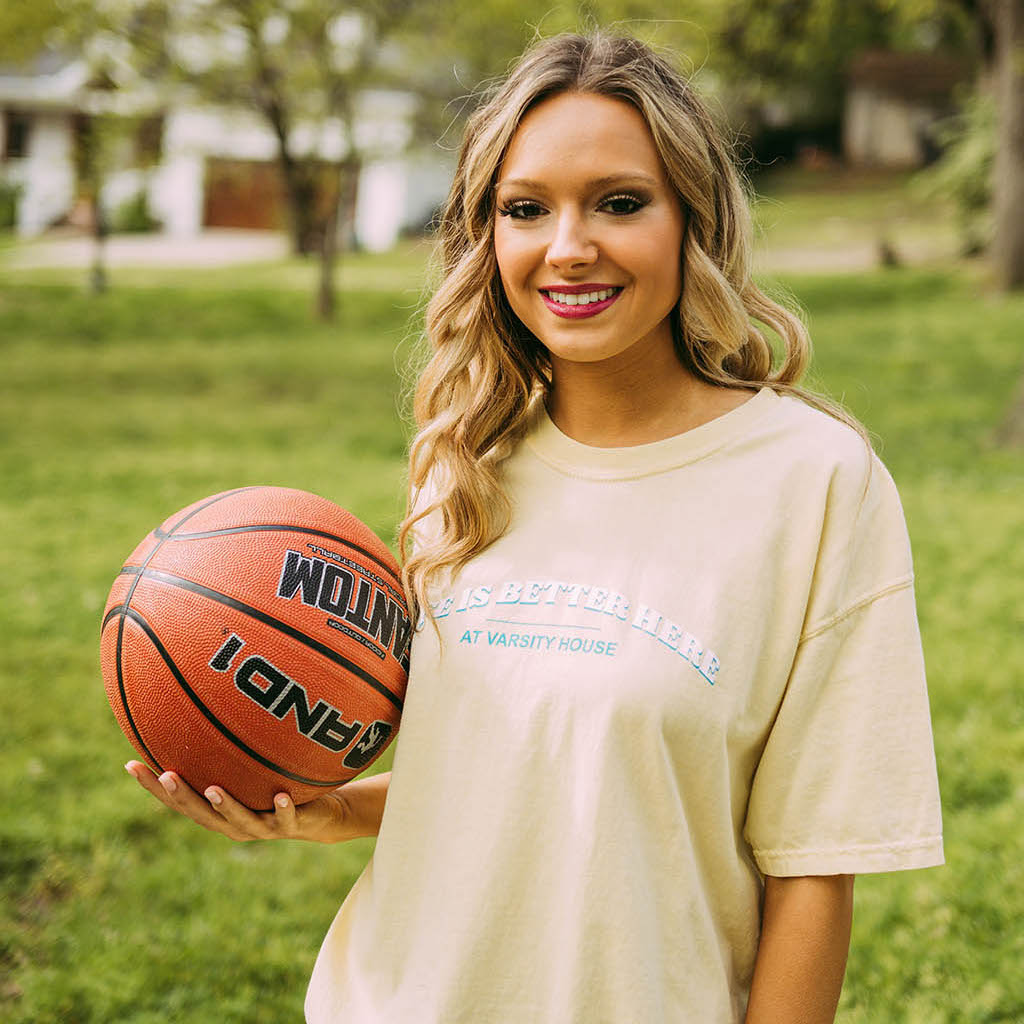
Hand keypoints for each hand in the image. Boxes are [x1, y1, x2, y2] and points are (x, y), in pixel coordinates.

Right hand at [125, 760, 356, 843]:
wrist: (321, 815)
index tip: (129, 764)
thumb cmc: (276, 787)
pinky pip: (287, 816)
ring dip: (226, 806)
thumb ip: (228, 750)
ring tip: (214, 790)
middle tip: (165, 775)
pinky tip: (280, 795)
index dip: (153, 786)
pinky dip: (282, 807)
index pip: (179, 799)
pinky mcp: (292, 825)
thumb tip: (205, 703)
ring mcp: (262, 827)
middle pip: (201, 813)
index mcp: (217, 810)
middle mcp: (234, 823)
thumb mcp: (250, 768)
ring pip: (240, 820)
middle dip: (182, 796)